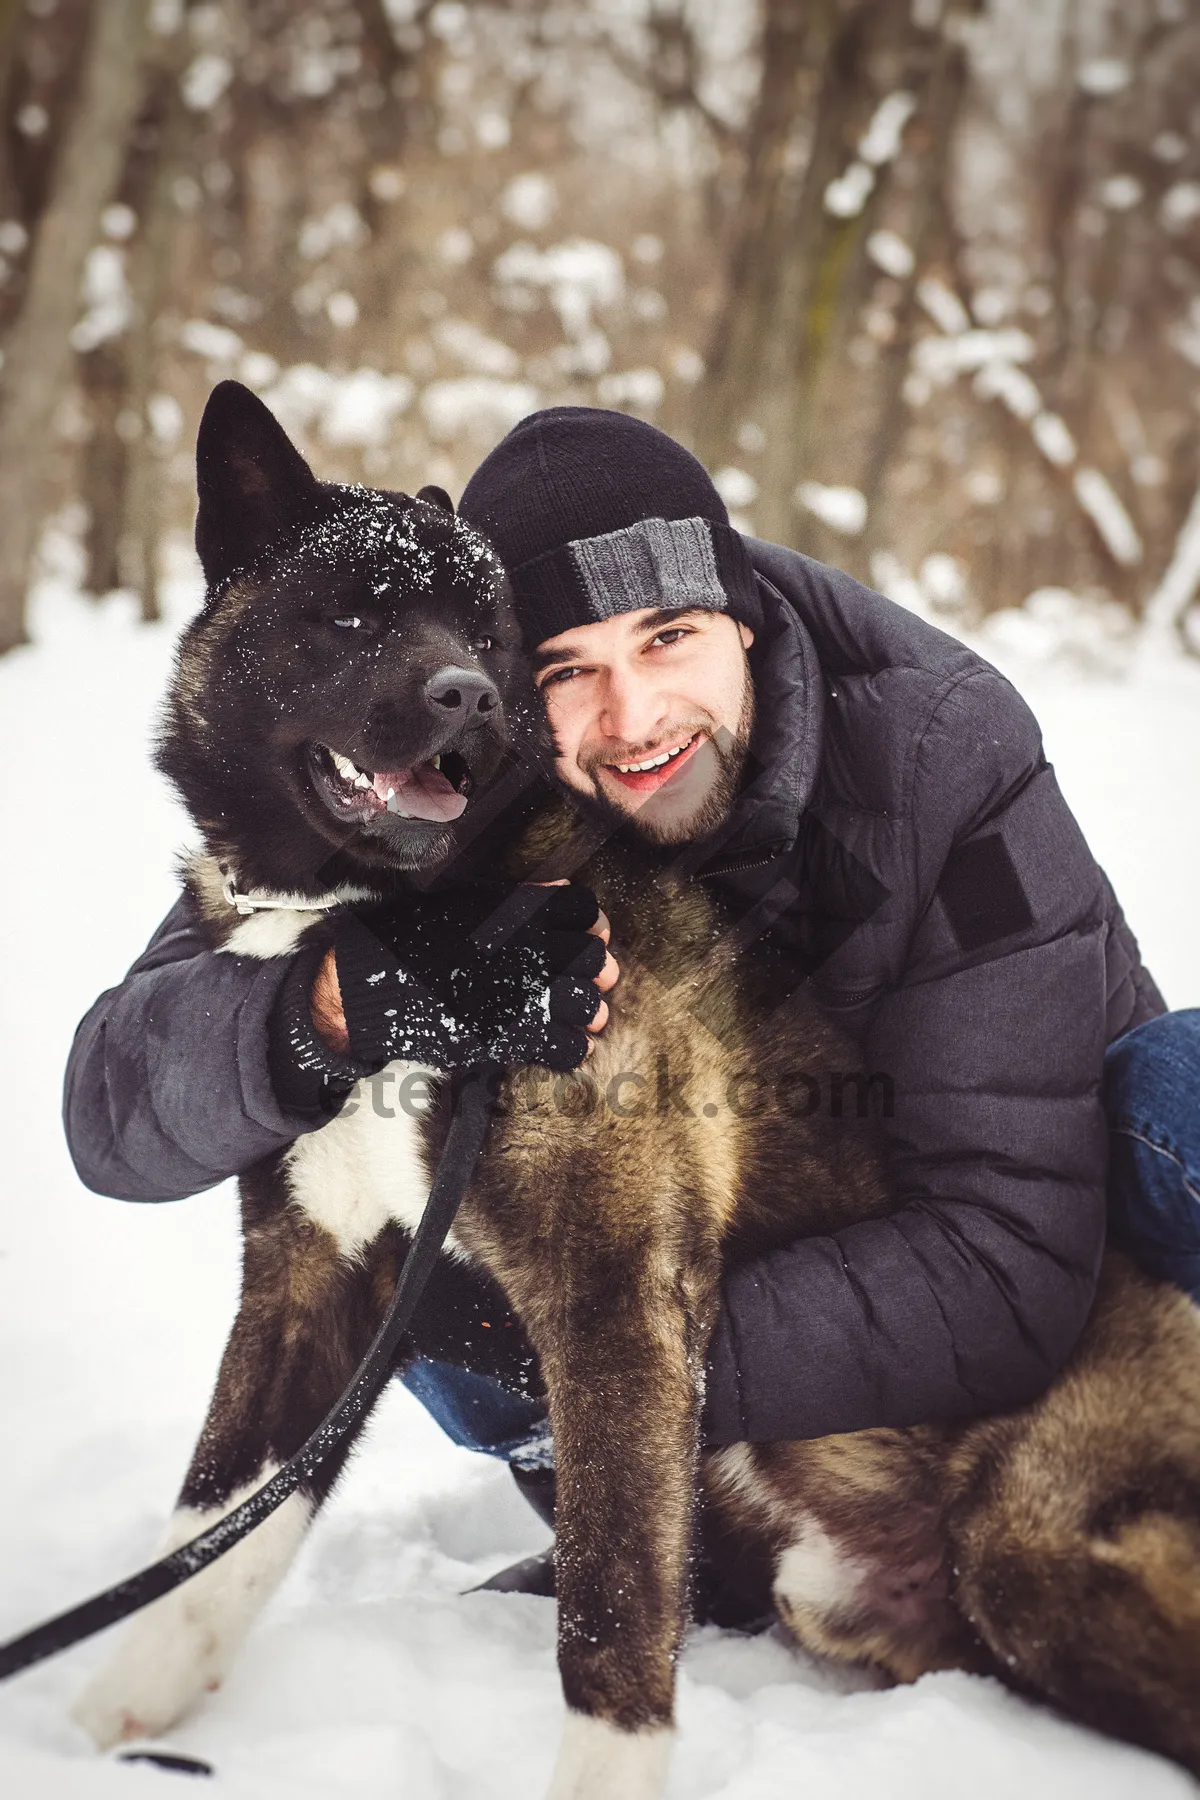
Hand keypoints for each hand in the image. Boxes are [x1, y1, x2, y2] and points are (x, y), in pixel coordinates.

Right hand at [312, 881, 617, 1070]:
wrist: (372, 985)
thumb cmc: (411, 937)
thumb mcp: (463, 902)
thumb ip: (515, 900)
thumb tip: (560, 889)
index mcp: (518, 913)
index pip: (583, 909)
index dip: (588, 923)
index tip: (581, 935)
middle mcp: (529, 950)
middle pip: (593, 958)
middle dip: (595, 969)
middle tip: (585, 980)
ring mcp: (523, 995)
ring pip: (587, 1003)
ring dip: (589, 1010)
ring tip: (581, 1015)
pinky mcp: (511, 1037)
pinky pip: (566, 1047)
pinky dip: (571, 1048)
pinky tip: (561, 1043)